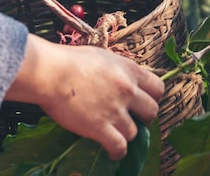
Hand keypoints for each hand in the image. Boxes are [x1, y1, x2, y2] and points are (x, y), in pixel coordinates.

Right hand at [5, 34, 164, 159]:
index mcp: (129, 70)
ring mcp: (115, 110)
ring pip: (135, 132)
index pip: (157, 87)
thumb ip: (118, 69)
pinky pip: (119, 146)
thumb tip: (122, 76)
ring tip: (116, 134)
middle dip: (145, 117)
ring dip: (126, 134)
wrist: (51, 72)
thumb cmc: (70, 60)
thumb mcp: (103, 56)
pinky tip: (113, 152)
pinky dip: (118, 152)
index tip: (144, 101)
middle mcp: (127, 90)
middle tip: (134, 119)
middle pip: (152, 111)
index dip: (152, 97)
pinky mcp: (100, 127)